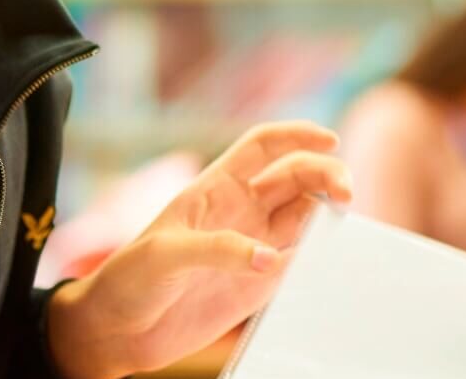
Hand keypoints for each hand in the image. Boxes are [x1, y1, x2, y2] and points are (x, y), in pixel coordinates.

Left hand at [48, 121, 351, 378]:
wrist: (120, 330)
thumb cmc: (129, 280)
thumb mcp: (164, 254)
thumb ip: (216, 250)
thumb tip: (267, 256)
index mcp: (215, 188)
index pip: (263, 146)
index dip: (296, 136)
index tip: (328, 141)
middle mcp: (240, 211)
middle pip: (296, 177)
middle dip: (325, 174)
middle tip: (345, 192)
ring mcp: (253, 245)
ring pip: (306, 215)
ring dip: (328, 212)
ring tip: (342, 220)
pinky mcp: (260, 283)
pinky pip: (301, 260)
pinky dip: (320, 254)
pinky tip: (330, 255)